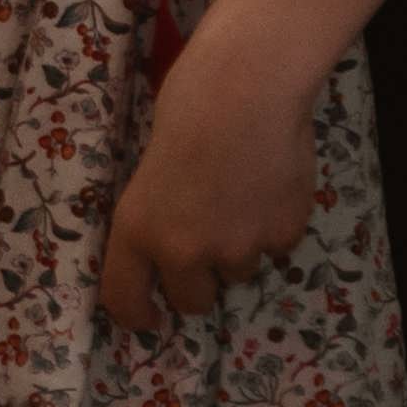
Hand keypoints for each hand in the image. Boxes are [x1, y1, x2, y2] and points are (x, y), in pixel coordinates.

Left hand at [101, 21, 323, 331]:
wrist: (247, 88)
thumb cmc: (189, 109)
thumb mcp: (150, 171)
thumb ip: (159, 219)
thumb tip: (172, 251)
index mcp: (138, 230)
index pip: (125, 299)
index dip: (138, 315)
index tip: (150, 318)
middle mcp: (184, 251)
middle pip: (193, 302)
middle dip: (200, 284)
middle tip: (209, 248)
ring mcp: (238, 248)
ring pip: (239, 273)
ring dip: (241, 248)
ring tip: (243, 196)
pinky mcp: (282, 236)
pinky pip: (277, 247)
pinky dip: (275, 226)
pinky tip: (271, 184)